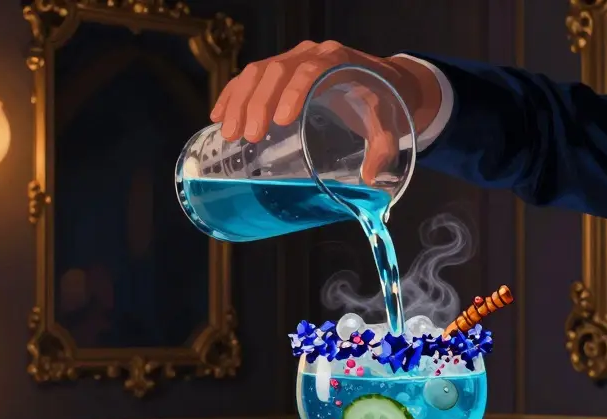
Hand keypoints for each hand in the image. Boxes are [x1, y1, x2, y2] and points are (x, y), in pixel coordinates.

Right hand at [210, 41, 441, 181]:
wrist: (383, 81)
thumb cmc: (382, 103)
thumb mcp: (388, 124)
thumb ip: (383, 148)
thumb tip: (370, 177)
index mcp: (338, 61)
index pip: (311, 70)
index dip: (294, 91)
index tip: (282, 121)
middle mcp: (313, 54)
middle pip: (278, 69)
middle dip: (259, 103)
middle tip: (248, 136)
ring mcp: (293, 59)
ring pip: (259, 71)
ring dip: (239, 100)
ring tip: (229, 133)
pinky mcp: (279, 69)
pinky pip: (250, 77)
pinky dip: (233, 94)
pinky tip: (218, 115)